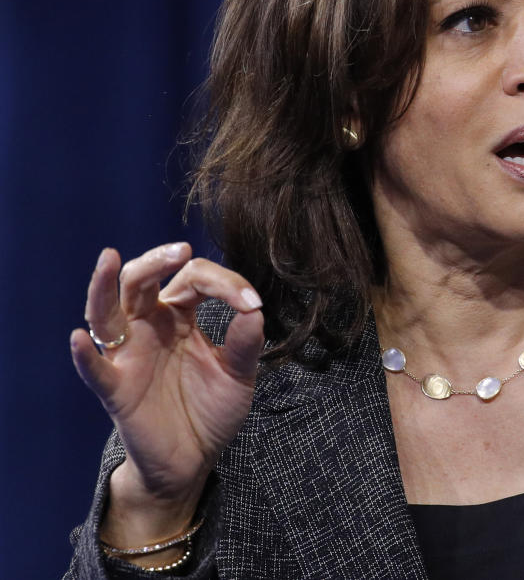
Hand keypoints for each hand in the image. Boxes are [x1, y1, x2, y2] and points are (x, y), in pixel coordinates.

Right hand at [70, 243, 263, 545]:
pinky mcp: (116, 388)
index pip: (194, 279)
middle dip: (157, 259)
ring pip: (106, 311)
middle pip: (141, 280)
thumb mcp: (239, 376)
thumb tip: (254, 310)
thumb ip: (245, 344)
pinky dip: (85, 354)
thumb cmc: (212, 410)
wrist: (194, 460)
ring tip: (110, 259)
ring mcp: (129, 355)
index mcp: (180, 316)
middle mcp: (150, 327)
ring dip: (103, 285)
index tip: (252, 304)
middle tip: (180, 250)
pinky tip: (81, 338)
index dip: (225, 284)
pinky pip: (94, 368)